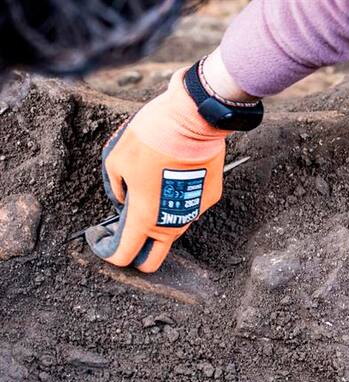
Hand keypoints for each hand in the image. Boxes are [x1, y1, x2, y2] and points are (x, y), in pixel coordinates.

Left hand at [86, 68, 228, 272]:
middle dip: (136, 252)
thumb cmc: (152, 137)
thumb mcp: (116, 159)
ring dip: (156, 221)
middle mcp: (171, 222)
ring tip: (148, 191)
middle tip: (125, 230)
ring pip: (172, 229)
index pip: (125, 254)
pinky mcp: (209, 197)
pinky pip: (189, 207)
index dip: (108, 251)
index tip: (102, 238)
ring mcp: (194, 211)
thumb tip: (122, 198)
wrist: (193, 120)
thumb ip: (116, 188)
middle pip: (153, 259)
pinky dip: (177, 199)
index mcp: (144, 217)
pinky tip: (171, 175)